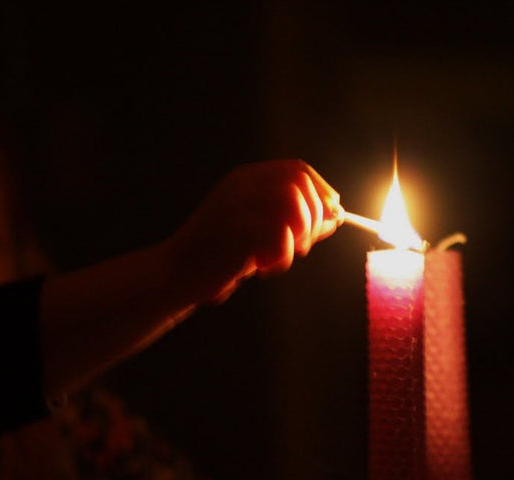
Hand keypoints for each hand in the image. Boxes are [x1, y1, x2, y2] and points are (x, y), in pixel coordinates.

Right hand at [171, 160, 341, 302]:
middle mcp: (241, 185)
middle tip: (302, 247)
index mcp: (246, 179)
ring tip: (279, 258)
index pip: (297, 169)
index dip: (322, 190)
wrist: (176, 275)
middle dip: (314, 217)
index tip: (333, 213)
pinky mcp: (235, 228)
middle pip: (301, 185)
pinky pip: (281, 234)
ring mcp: (236, 204)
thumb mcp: (262, 235)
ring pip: (294, 205)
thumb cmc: (220, 257)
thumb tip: (336, 218)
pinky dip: (282, 257)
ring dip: (299, 238)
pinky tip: (264, 269)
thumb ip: (295, 224)